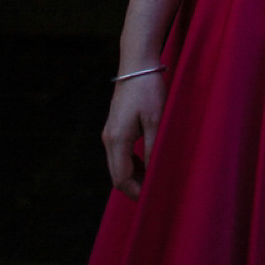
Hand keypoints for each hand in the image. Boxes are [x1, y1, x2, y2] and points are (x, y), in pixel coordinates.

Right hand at [102, 72, 165, 199]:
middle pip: (116, 174)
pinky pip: (119, 154)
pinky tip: (146, 163)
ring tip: (153, 179)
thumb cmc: (148, 91)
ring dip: (132, 175)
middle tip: (154, 191)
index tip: (151, 197)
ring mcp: (109, 133)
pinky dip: (130, 163)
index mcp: (118, 140)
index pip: (121, 177)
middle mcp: (109, 139)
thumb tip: (153, 171)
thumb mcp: (155, 120)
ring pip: (117, 165)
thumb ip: (152, 148)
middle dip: (133, 186)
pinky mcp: (114, 127)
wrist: (136, 66)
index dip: (135, 191)